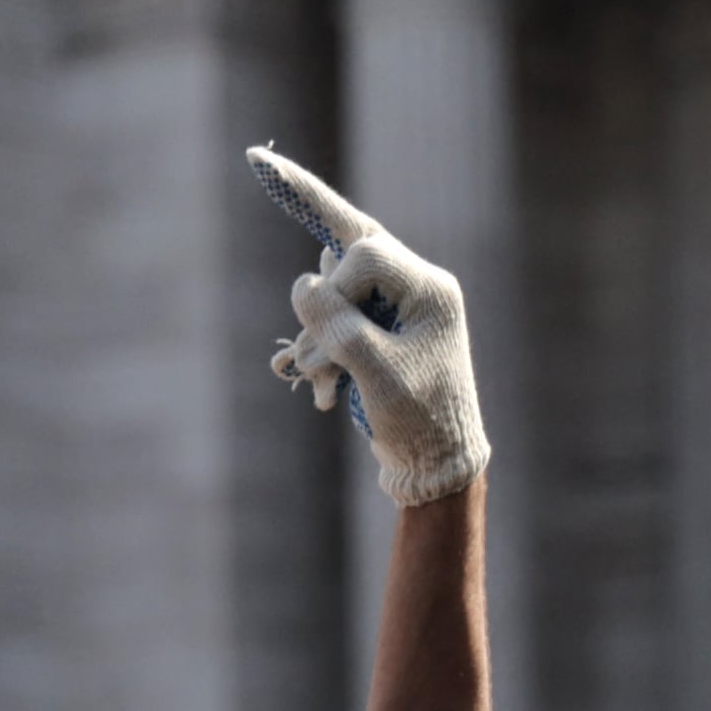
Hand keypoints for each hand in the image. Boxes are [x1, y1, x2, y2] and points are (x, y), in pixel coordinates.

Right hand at [250, 147, 491, 507]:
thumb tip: (302, 283)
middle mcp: (417, 287)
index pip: (365, 254)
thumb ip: (337, 325)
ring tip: (313, 385)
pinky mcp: (380, 330)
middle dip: (314, 281)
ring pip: (335, 290)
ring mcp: (398, 307)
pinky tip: (319, 392)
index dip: (332, 287)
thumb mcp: (374, 373)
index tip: (321, 336)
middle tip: (275, 243)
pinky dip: (320, 354)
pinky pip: (335, 320)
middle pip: (350, 244)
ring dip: (315, 337)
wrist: (435, 467)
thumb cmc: (417, 421)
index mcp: (429, 289)